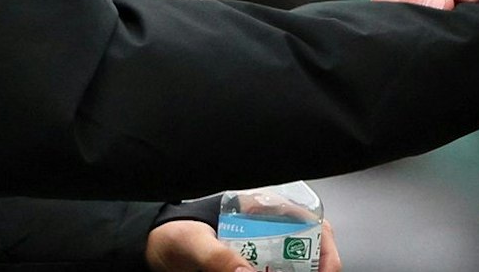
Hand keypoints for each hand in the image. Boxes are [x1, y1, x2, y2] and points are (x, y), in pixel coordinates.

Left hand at [145, 219, 342, 271]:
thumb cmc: (170, 233)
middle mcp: (270, 233)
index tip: (328, 270)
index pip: (312, 224)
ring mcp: (262, 256)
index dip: (327, 250)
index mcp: (265, 211)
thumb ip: (216, 257)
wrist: (150, 251)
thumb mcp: (192, 242)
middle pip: (310, 253)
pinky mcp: (249, 271)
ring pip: (294, 267)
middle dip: (317, 269)